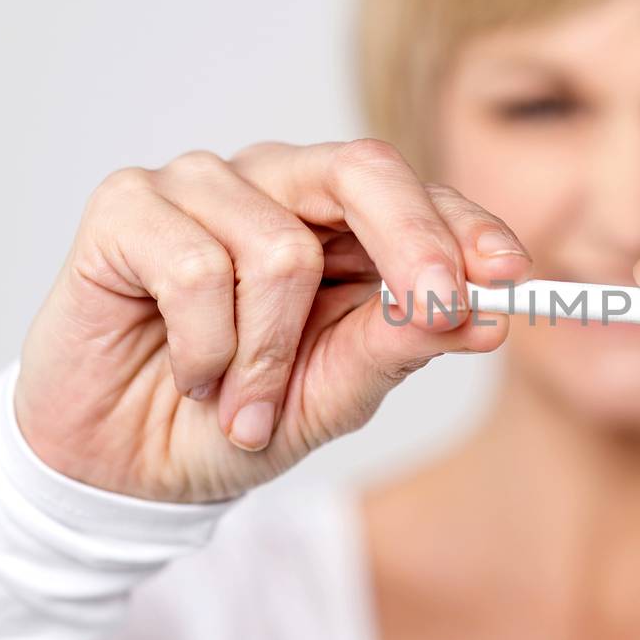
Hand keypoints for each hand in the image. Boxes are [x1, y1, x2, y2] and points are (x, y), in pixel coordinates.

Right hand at [16, 140, 529, 502]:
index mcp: (338, 222)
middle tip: (437, 309)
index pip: (417, 195)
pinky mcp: (127, 207)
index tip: (513, 275)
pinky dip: (205, 347)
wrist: (126, 469)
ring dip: (268, 355)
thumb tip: (488, 316)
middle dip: (412, 245)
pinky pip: (195, 268)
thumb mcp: (336, 393)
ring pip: (278, 244)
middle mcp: (275, 186)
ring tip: (242, 403)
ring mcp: (200, 188)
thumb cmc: (237, 419)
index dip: (467, 227)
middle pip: (362, 170)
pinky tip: (189, 374)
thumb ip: (402, 344)